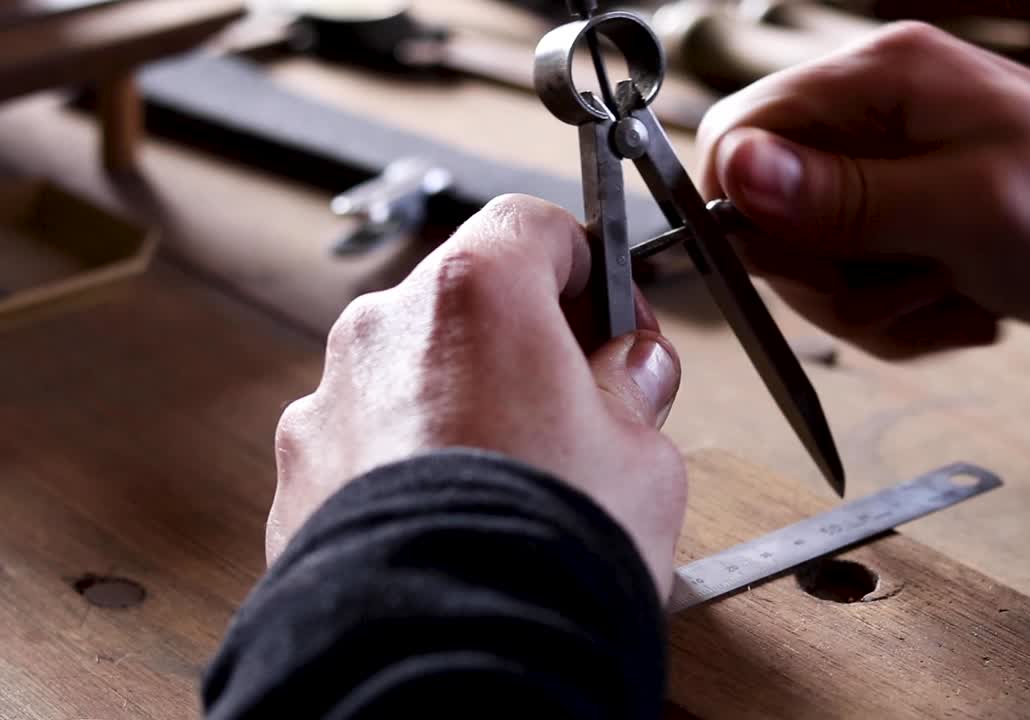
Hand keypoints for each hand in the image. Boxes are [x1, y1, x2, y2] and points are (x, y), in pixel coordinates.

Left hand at [268, 195, 685, 597]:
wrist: (446, 660)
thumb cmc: (544, 549)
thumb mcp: (642, 455)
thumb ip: (635, 390)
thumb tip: (633, 370)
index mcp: (475, 293)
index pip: (534, 226)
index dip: (588, 267)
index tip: (615, 319)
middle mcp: (386, 330)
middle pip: (469, 298)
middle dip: (526, 341)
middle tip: (578, 404)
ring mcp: (330, 402)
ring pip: (414, 372)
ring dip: (463, 402)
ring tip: (515, 478)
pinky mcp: (299, 474)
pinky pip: (368, 440)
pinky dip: (409, 460)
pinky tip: (455, 515)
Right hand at [697, 23, 1029, 358]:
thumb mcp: (969, 210)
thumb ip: (845, 197)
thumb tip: (738, 175)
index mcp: (882, 78)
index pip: (743, 131)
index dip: (745, 209)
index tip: (804, 264)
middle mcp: (873, 118)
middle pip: (768, 213)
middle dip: (831, 276)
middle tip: (911, 284)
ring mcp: (887, 174)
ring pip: (809, 264)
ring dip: (875, 306)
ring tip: (954, 294)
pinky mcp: (904, 221)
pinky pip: (854, 288)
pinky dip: (901, 317)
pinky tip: (963, 304)